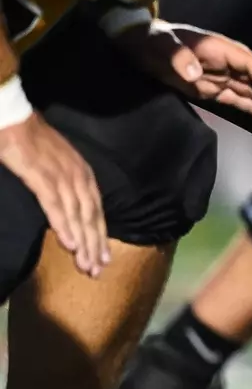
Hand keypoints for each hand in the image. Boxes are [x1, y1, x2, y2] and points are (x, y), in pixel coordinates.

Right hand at [0, 113, 106, 275]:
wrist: (12, 116)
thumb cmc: (29, 140)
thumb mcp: (54, 163)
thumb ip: (61, 184)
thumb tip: (65, 206)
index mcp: (82, 173)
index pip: (96, 210)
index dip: (99, 235)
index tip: (103, 259)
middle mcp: (78, 175)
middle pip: (91, 216)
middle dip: (94, 245)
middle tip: (97, 271)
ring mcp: (61, 175)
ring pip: (77, 215)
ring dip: (83, 242)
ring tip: (86, 265)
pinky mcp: (41, 175)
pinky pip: (55, 205)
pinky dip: (64, 225)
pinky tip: (69, 244)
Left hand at [114, 22, 251, 119]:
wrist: (137, 44)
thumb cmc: (151, 41)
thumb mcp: (161, 45)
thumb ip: (177, 57)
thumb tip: (195, 74)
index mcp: (218, 48)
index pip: (247, 62)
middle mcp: (224, 62)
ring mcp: (219, 75)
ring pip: (248, 89)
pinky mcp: (211, 88)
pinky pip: (236, 98)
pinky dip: (250, 106)